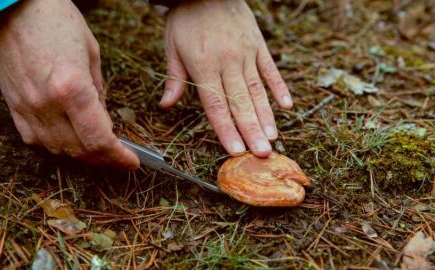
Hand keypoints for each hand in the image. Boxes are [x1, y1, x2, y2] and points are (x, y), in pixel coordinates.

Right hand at [0, 0, 138, 168]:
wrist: (12, 8)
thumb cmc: (56, 21)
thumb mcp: (92, 53)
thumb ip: (99, 93)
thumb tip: (104, 121)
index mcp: (72, 88)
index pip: (100, 140)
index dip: (119, 157)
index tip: (132, 162)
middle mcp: (48, 104)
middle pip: (81, 151)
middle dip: (105, 160)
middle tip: (120, 158)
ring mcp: (27, 108)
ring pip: (59, 150)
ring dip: (83, 155)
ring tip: (99, 149)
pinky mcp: (14, 108)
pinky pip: (36, 141)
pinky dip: (57, 146)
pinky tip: (71, 140)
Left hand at [159, 0, 292, 156]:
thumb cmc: (186, 19)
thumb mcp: (172, 47)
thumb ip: (174, 78)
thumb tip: (165, 105)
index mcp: (204, 66)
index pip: (216, 105)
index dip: (226, 130)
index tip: (235, 151)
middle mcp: (228, 63)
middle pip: (240, 103)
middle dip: (251, 130)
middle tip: (262, 153)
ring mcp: (246, 54)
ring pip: (257, 90)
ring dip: (266, 115)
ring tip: (273, 138)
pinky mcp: (258, 45)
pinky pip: (270, 69)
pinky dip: (279, 87)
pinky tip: (288, 105)